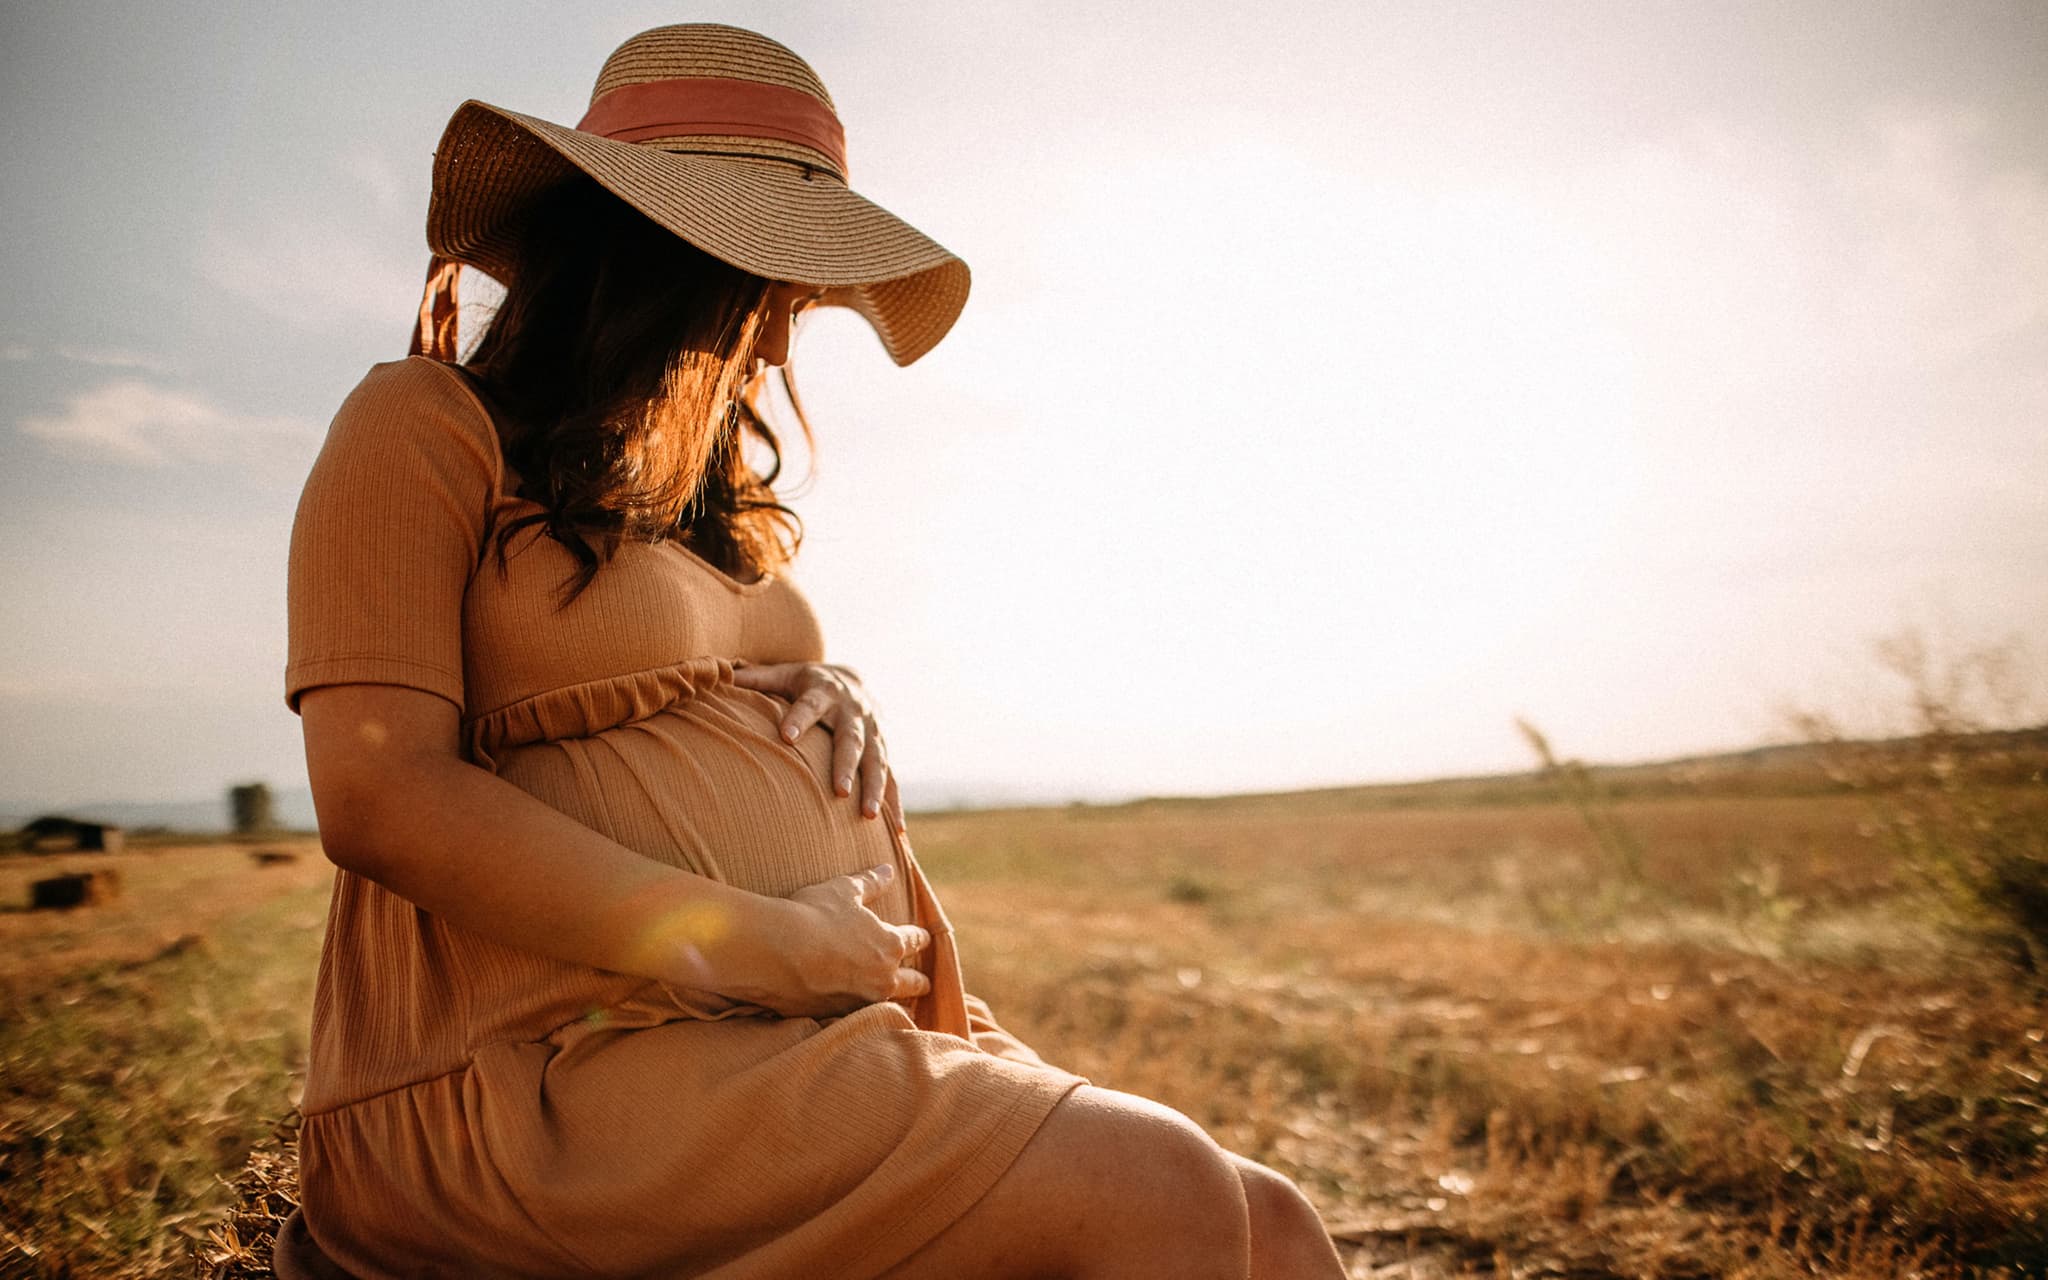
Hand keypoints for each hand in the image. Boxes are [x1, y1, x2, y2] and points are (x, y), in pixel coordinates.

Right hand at [697, 864, 931, 1018]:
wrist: (775, 952)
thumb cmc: (812, 915)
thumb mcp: (843, 891)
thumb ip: (870, 883)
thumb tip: (887, 870)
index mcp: (889, 944)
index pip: (914, 941)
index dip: (920, 938)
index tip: (923, 938)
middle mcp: (883, 977)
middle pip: (913, 982)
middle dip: (920, 981)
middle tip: (924, 983)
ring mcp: (862, 1002)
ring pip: (893, 1007)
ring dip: (901, 1006)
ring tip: (905, 1009)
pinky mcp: (838, 1018)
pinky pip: (863, 1023)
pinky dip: (868, 1021)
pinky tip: (867, 1022)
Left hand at [731, 662, 905, 833]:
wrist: (855, 680)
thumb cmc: (808, 683)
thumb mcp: (785, 673)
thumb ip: (757, 678)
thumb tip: (721, 673)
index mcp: (824, 691)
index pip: (810, 705)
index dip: (799, 718)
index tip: (787, 736)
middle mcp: (853, 712)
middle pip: (851, 739)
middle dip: (847, 765)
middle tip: (840, 791)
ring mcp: (873, 733)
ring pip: (877, 761)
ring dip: (875, 789)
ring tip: (868, 816)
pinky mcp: (883, 751)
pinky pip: (892, 778)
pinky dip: (895, 803)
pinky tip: (898, 831)